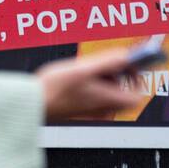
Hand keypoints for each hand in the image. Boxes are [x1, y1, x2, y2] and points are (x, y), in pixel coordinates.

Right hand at [35, 48, 149, 120]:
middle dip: (118, 74)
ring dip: (104, 77)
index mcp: (107, 101)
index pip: (136, 94)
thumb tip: (126, 55)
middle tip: (107, 62)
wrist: (32, 103)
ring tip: (88, 66)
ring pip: (109, 93)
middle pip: (123, 92)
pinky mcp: (81, 110)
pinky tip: (78, 75)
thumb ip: (107, 61)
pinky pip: (97, 96)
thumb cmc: (54, 89)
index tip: (130, 63)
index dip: (137, 76)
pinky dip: (94, 84)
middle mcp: (102, 110)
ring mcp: (92, 112)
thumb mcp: (83, 68)